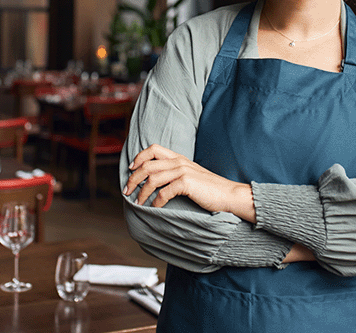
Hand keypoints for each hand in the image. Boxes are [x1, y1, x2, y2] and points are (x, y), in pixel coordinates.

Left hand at [123, 144, 255, 221]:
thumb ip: (175, 173)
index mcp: (179, 157)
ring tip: (138, 202)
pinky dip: (156, 201)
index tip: (130, 169)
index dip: (139, 157)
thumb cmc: (209, 189)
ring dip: (142, 192)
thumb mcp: (190, 175)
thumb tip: (155, 181)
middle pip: (148, 164)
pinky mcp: (186, 183)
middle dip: (133, 178)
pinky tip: (155, 208)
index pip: (153, 149)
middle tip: (127, 190)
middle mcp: (179, 161)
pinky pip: (164, 192)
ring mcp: (183, 171)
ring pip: (152, 178)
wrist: (229, 194)